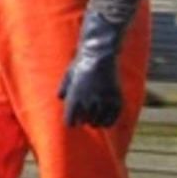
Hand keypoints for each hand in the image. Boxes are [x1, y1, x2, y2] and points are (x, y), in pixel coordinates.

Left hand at [58, 11, 129, 126]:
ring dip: (94, 122)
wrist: (100, 54)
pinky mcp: (115, 100)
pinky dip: (107, 122)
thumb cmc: (82, 64)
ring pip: (97, 122)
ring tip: (94, 120)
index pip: (70, 121)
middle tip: (84, 118)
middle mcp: (88, 101)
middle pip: (84, 122)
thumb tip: (61, 98)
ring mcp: (103, 101)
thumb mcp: (69, 75)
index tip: (72, 121)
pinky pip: (111, 120)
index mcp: (75, 97)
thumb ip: (64, 88)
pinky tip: (104, 121)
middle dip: (83, 120)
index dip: (71, 122)